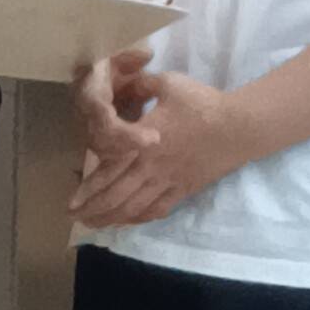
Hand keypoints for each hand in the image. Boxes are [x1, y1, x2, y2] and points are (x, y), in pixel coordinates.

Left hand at [70, 52, 245, 229]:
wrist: (238, 127)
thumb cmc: (202, 104)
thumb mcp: (168, 84)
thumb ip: (142, 85)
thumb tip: (125, 84)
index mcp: (143, 143)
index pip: (109, 172)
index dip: (88, 190)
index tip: (71, 202)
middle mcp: (152, 168)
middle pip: (117, 197)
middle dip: (94, 211)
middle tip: (76, 219)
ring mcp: (168, 182)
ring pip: (135, 208)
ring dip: (112, 218)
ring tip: (96, 225)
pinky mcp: (184, 189)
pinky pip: (158, 209)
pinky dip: (139, 218)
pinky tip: (128, 221)